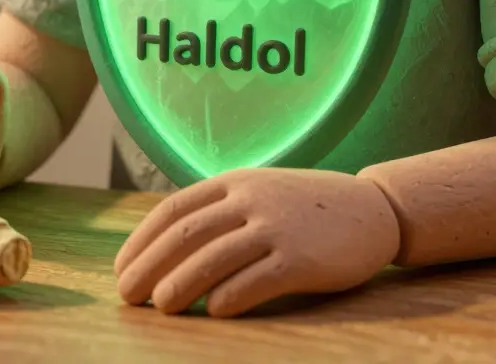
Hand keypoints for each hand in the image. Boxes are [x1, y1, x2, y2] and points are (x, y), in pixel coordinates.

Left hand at [114, 168, 400, 316]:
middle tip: (127, 295)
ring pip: (213, 258)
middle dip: (149, 266)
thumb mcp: (257, 194)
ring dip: (179, 285)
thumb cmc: (304, 210)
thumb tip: (159, 251)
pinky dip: (229, 297)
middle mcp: (250, 200)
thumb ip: (217, 212)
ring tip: (160, 307)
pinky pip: (255, 280)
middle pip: (185, 235)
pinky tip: (213, 312)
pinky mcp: (301, 258)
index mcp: (233, 183)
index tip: (121, 268)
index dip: (140, 241)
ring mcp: (276, 227)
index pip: (172, 211)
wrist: (374, 209)